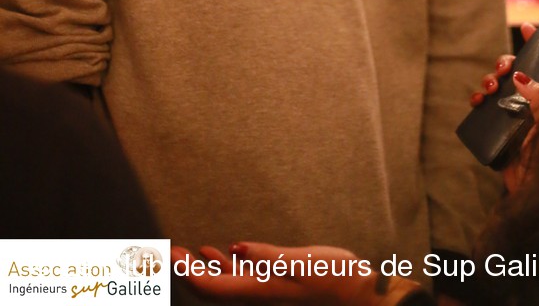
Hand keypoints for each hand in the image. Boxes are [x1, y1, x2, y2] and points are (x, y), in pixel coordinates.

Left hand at [171, 242, 380, 303]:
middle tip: (165, 251)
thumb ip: (270, 256)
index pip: (211, 288)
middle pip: (211, 290)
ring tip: (182, 252)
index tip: (167, 253)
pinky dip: (222, 267)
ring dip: (200, 269)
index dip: (186, 272)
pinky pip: (239, 281)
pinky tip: (218, 253)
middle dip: (186, 272)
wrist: (363, 298)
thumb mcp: (306, 262)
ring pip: (222, 285)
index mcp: (261, 292)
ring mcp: (265, 294)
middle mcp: (257, 298)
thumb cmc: (338, 279)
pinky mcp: (275, 288)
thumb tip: (234, 249)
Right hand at [468, 23, 538, 190]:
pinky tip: (476, 101)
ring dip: (489, 80)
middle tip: (501, 70)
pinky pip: (486, 110)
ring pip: (500, 88)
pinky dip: (478, 101)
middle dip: (505, 64)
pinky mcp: (501, 133)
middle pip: (519, 72)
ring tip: (488, 88)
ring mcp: (518, 119)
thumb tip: (521, 76)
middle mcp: (538, 106)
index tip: (527, 27)